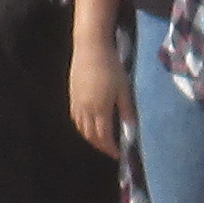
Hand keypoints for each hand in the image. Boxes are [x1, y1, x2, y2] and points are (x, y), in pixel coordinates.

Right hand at [68, 29, 133, 158]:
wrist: (90, 48)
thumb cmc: (111, 66)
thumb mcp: (123, 88)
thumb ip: (127, 110)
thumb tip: (131, 129)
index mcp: (100, 109)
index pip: (104, 137)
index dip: (110, 148)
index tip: (118, 154)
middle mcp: (86, 109)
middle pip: (90, 136)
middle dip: (100, 146)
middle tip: (110, 150)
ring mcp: (77, 103)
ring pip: (81, 128)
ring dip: (90, 138)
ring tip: (100, 141)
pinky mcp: (72, 96)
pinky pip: (75, 118)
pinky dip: (82, 127)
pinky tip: (89, 126)